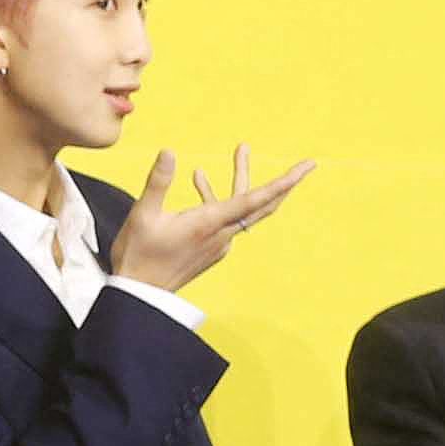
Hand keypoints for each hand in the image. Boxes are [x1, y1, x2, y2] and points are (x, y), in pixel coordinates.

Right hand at [105, 143, 315, 293]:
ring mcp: (217, 244)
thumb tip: (169, 151)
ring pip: (242, 208)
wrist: (139, 295)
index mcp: (209, 224)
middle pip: (261, 205)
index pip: (255, 200)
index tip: (306, 168)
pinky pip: (225, 217)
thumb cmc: (138, 255)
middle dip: (281, 181)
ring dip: (241, 180)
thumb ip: (159, 182)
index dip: (283, 182)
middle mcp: (220, 234)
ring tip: (239, 151)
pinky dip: (218, 196)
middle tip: (304, 163)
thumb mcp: (143, 215)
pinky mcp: (210, 249)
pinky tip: (198, 180)